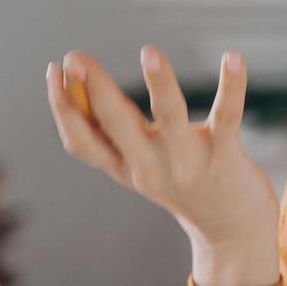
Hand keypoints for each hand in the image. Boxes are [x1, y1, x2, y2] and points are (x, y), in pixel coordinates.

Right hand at [44, 45, 277, 253]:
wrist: (233, 232)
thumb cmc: (184, 186)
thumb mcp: (142, 166)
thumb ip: (115, 134)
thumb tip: (83, 84)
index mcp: (126, 168)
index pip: (82, 141)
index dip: (63, 107)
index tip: (53, 70)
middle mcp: (151, 166)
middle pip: (117, 123)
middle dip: (95, 88)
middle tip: (75, 57)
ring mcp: (188, 162)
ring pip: (171, 117)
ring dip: (159, 83)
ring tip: (150, 52)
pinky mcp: (225, 156)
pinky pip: (227, 116)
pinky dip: (231, 86)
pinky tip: (232, 58)